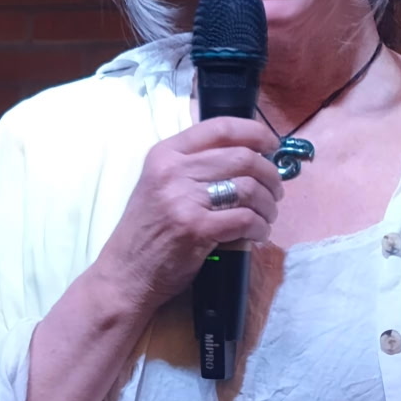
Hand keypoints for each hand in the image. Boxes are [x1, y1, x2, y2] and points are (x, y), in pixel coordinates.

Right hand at [87, 116, 284, 316]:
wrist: (125, 272)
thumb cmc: (147, 229)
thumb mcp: (160, 184)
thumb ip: (194, 166)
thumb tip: (248, 156)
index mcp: (165, 154)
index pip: (220, 127)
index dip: (255, 132)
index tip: (271, 145)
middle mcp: (173, 170)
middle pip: (242, 157)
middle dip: (269, 174)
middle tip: (275, 191)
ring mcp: (183, 199)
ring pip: (249, 188)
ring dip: (268, 204)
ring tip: (266, 216)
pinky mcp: (196, 228)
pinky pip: (246, 219)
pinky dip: (260, 227)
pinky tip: (257, 234)